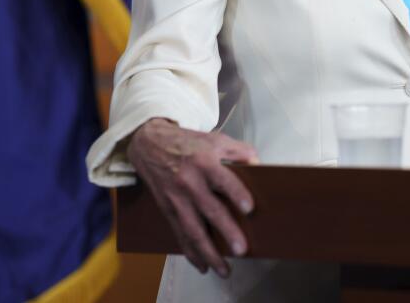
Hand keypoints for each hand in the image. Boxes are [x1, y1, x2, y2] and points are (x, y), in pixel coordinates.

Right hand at [127, 118, 257, 276]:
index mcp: (204, 162)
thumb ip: (240, 152)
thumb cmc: (188, 143)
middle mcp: (189, 182)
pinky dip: (191, 252)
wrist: (150, 144)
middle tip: (241, 249)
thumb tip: (260, 167)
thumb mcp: (215, 140)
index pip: (223, 179)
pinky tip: (202, 266)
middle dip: (226, 230)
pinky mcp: (167, 210)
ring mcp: (176, 198)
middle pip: (209, 209)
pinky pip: (180, 234)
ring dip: (209, 252)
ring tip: (224, 269)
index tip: (249, 209)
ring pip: (193, 229)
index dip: (236, 193)